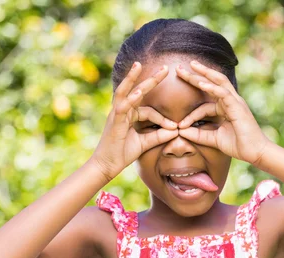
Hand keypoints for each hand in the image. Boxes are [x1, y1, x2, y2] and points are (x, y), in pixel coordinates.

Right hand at [91, 62, 178, 180]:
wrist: (107, 166)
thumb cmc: (122, 153)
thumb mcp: (145, 143)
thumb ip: (159, 136)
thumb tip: (176, 130)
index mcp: (129, 115)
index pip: (149, 111)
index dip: (163, 119)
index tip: (175, 127)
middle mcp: (122, 111)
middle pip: (137, 91)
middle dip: (151, 79)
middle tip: (165, 68)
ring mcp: (116, 114)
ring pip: (125, 92)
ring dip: (132, 78)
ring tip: (139, 65)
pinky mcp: (114, 121)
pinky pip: (122, 107)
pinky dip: (130, 99)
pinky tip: (138, 92)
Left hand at [175, 60, 270, 164]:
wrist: (254, 152)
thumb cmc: (238, 145)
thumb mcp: (214, 139)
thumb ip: (198, 135)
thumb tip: (180, 131)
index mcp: (225, 108)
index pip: (204, 106)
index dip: (190, 116)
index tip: (179, 126)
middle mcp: (230, 101)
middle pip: (211, 83)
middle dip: (196, 74)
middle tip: (180, 68)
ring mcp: (235, 102)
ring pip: (219, 82)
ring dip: (204, 73)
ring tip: (192, 66)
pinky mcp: (238, 106)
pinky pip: (224, 93)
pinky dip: (213, 88)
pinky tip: (201, 84)